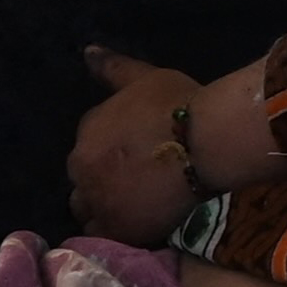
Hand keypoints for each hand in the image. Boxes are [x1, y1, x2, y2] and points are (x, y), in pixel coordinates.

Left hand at [68, 50, 200, 242]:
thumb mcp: (143, 77)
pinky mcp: (120, 229)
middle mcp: (82, 167)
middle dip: (99, 180)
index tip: (130, 152)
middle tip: (131, 181)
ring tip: (131, 207)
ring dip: (102, 208)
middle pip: (82, 180)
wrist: (204, 141)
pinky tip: (136, 226)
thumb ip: (112, 68)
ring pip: (88, 211)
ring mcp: (99, 201)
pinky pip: (108, 236)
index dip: (108, 149)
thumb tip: (87, 50)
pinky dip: (117, 232)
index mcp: (86, 130)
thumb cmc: (176, 103)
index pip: (86, 143)